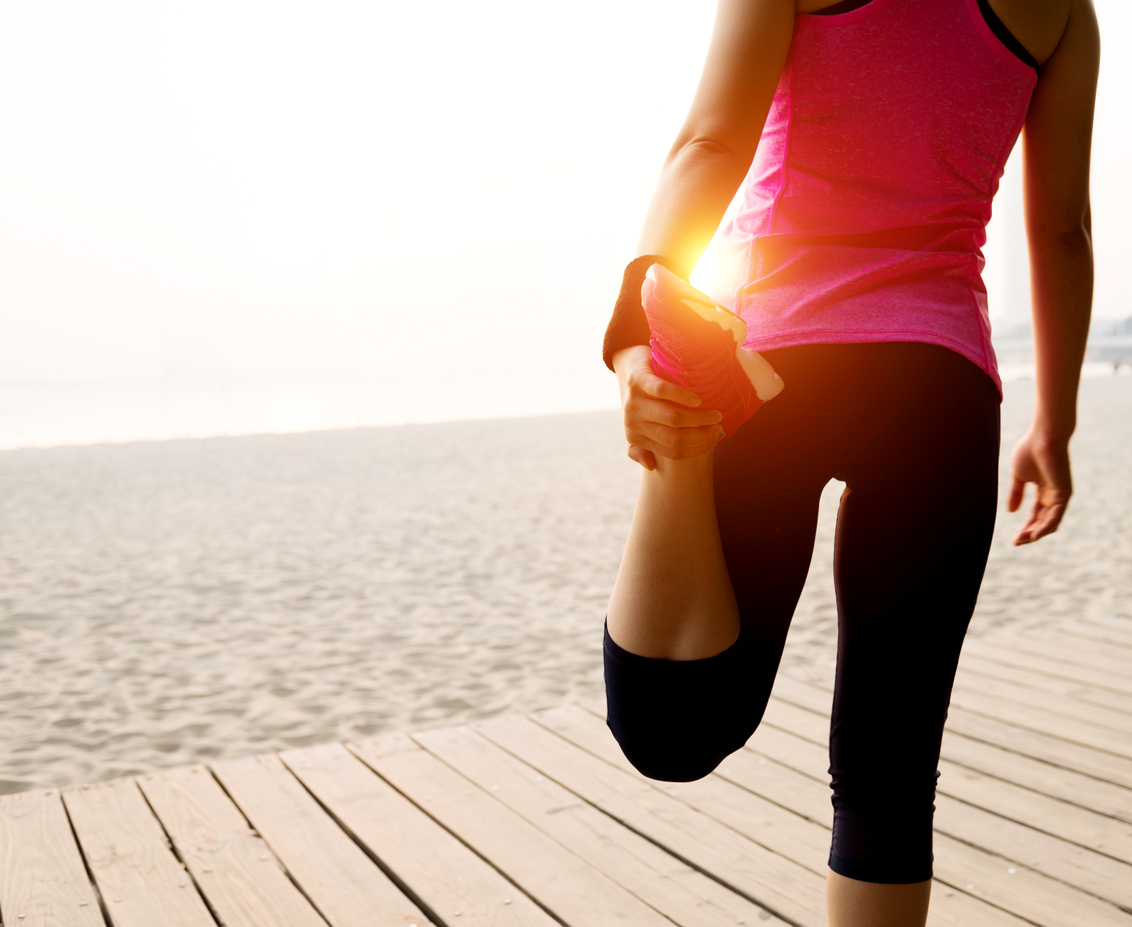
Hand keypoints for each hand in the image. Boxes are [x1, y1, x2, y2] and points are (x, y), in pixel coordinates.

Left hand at [612, 345, 723, 469]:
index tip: (714, 437)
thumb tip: (650, 466)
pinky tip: (697, 399)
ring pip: (673, 418)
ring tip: (715, 413)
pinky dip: (683, 397)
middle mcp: (633, 422)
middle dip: (702, 434)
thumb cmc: (642, 397)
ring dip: (699, 417)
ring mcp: (634, 402)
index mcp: (636, 437)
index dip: (697, 447)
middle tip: (718, 425)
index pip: (672, 451)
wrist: (627, 365)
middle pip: (675, 438)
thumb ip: (644, 446)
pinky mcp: (637, 381)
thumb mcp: (640, 423)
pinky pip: (662, 391)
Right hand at [1007, 429, 1072, 544]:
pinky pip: (1056, 515)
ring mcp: (1060, 494)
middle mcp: (1053, 495)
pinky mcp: (1064, 493)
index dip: (1025, 527)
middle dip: (1029, 533)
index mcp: (1043, 490)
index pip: (1036, 514)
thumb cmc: (1030, 450)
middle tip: (1015, 542)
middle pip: (1043, 521)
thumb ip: (1015, 493)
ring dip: (1036, 533)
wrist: (1043, 435)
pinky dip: (1046, 526)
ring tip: (1022, 540)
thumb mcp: (1018, 476)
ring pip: (1050, 522)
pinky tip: (1035, 535)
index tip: (1013, 539)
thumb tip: (1010, 511)